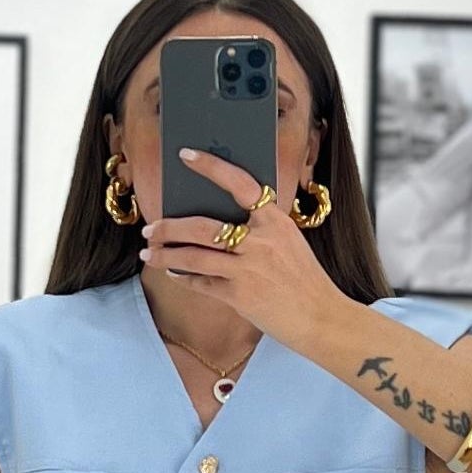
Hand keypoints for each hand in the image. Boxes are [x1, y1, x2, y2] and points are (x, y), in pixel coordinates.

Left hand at [140, 149, 342, 354]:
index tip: (186, 155)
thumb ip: (258, 230)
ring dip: (166, 254)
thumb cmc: (303, 280)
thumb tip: (216, 224)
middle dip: (170, 226)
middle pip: (203, 226)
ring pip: (194, 256)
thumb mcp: (288, 243)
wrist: (322, 317)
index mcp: (275, 220)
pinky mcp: (240, 296)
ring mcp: (248, 269)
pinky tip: (172, 272)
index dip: (211, 167)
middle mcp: (260, 241)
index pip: (239, 183)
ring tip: (150, 252)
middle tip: (151, 228)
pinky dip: (183, 277)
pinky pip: (201, 283)